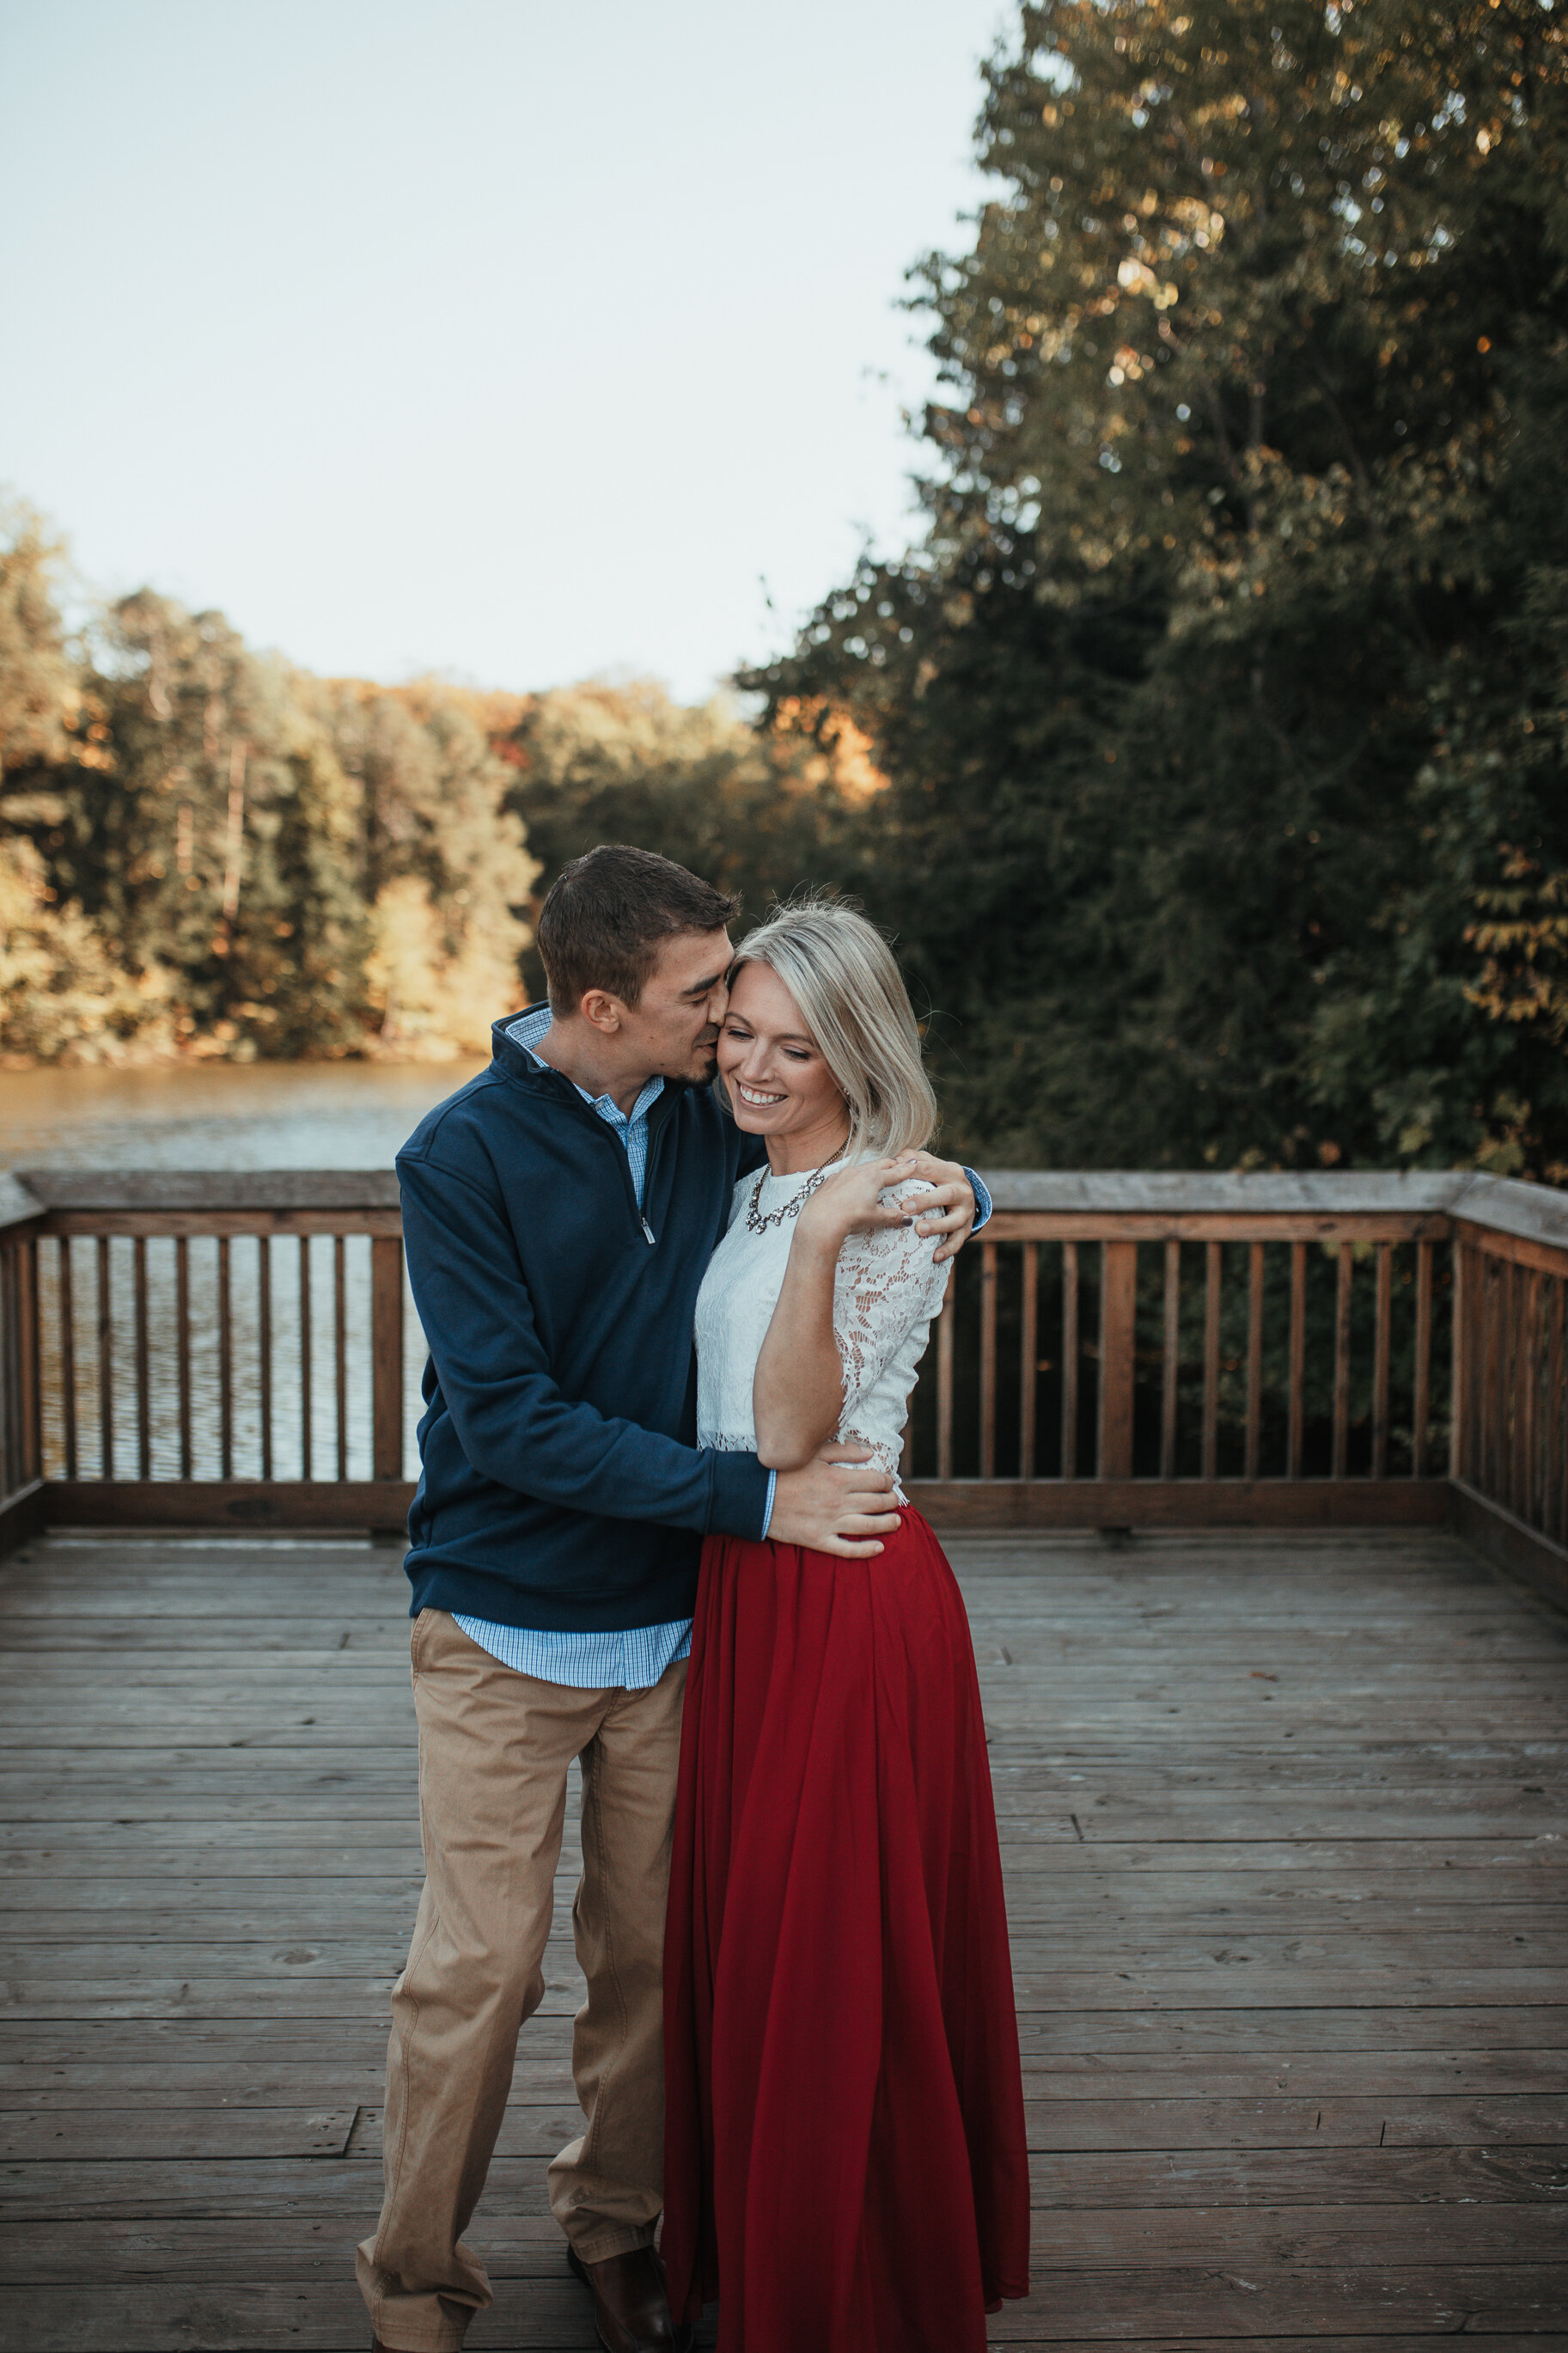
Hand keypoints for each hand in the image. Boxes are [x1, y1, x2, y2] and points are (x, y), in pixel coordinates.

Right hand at [768, 1445, 900, 1557]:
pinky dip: (866, 1550)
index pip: (875, 1481)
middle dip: (891, 1502)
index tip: (888, 1483)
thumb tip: (870, 1453)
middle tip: (894, 1501)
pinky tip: (879, 1548)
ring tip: (896, 1522)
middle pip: (876, 1503)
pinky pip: (847, 1549)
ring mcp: (829, 1523)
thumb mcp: (813, 1455)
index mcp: (838, 1479)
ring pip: (868, 1526)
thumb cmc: (784, 1472)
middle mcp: (838, 1502)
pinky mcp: (818, 1540)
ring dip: (887, 1524)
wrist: (756, 1497)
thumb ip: (844, 1452)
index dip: (886, 1482)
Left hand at [797, 1156, 925, 1251]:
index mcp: (873, 1178)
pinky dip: (852, 1178)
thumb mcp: (875, 1218)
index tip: (914, 1164)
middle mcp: (857, 1172)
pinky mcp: (828, 1182)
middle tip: (898, 1163)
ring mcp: (841, 1175)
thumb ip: (892, 1216)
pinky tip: (850, 1184)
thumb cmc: (850, 1217)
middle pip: (878, 1165)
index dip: (906, 1169)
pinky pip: (844, 1176)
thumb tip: (906, 1219)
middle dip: (890, 1164)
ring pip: (860, 1168)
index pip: (894, 1173)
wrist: (821, 1220)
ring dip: (870, 1169)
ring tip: (875, 1172)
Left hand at [898, 1151, 975, 1262]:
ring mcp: (966, 1211)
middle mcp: (962, 1190)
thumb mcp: (929, 1165)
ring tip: (919, 1230)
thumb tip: (896, 1159)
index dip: (914, 1172)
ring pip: (955, 1220)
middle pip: (947, 1194)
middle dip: (927, 1201)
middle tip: (906, 1207)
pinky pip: (958, 1241)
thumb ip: (913, 1158)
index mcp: (951, 1171)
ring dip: (937, 1226)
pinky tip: (934, 1256)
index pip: (931, 1168)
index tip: (896, 1178)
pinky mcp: (966, 1229)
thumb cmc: (937, 1179)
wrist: (964, 1196)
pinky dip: (947, 1249)